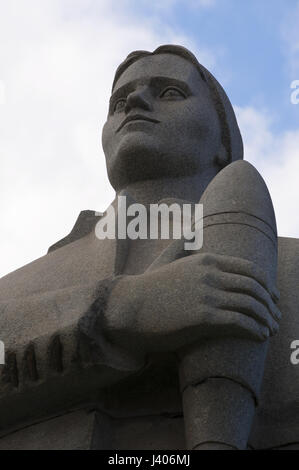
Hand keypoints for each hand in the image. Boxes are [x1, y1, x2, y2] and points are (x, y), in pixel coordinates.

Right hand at [104, 253, 280, 355]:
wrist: (127, 307)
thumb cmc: (147, 287)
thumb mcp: (165, 259)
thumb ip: (181, 244)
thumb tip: (191, 229)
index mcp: (205, 259)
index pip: (249, 269)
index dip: (266, 284)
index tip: (273, 297)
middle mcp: (210, 274)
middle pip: (254, 287)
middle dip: (270, 304)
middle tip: (276, 316)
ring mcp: (207, 294)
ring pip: (250, 305)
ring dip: (266, 319)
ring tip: (271, 329)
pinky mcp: (202, 317)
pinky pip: (239, 322)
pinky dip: (255, 329)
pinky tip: (260, 336)